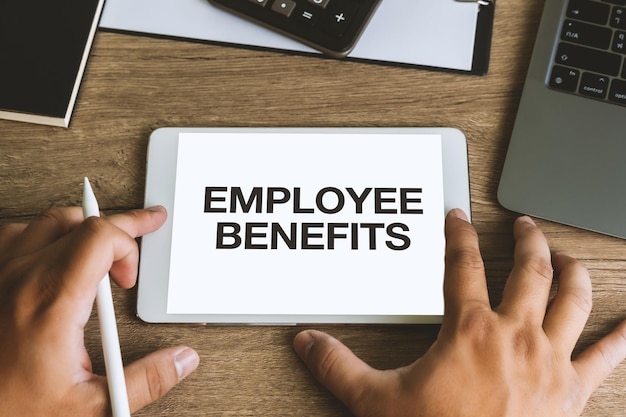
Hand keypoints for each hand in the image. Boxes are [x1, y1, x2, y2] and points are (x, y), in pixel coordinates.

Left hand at [0, 206, 198, 416]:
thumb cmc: (10, 410)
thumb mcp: (89, 406)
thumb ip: (144, 381)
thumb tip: (181, 360)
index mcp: (52, 303)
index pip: (100, 235)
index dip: (129, 246)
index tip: (130, 279)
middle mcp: (22, 280)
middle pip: (80, 221)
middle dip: (120, 226)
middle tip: (144, 226)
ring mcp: (0, 275)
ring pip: (48, 221)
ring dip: (81, 229)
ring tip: (100, 246)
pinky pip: (15, 235)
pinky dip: (41, 236)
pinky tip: (54, 255)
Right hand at [294, 209, 625, 416]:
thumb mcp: (377, 401)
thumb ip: (338, 366)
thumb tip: (308, 343)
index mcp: (470, 330)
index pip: (464, 265)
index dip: (459, 235)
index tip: (459, 217)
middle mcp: (516, 336)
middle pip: (529, 271)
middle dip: (528, 241)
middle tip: (525, 224)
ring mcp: (550, 362)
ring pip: (573, 300)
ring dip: (571, 272)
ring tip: (567, 257)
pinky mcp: (572, 392)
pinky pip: (605, 359)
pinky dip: (620, 340)